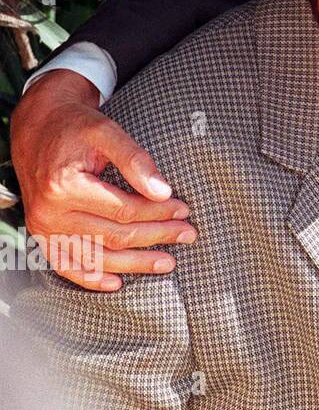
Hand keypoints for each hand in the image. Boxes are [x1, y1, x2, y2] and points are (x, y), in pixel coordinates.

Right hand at [11, 69, 195, 290]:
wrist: (38, 127)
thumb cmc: (76, 127)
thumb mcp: (106, 131)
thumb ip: (135, 159)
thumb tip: (163, 190)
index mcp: (65, 186)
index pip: (124, 209)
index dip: (158, 212)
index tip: (185, 210)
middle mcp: (49, 212)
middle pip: (114, 235)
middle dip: (156, 236)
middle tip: (188, 235)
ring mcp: (42, 227)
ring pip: (96, 255)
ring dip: (134, 263)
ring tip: (167, 262)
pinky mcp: (40, 234)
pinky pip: (65, 264)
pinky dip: (90, 277)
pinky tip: (117, 283)